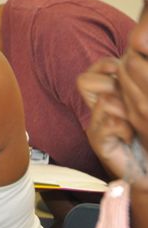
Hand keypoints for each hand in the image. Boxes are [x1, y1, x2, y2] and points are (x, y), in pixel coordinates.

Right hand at [78, 58, 146, 182]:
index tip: (122, 73)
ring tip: (131, 121)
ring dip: (122, 109)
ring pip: (103, 100)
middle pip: (85, 81)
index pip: (96, 68)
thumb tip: (132, 60)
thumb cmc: (147, 134)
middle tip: (127, 103)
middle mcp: (96, 106)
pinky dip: (124, 128)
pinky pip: (110, 123)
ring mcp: (94, 123)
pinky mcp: (97, 140)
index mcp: (106, 92)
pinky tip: (129, 136)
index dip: (108, 65)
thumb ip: (136, 83)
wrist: (147, 167)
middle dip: (112, 86)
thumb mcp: (140, 103)